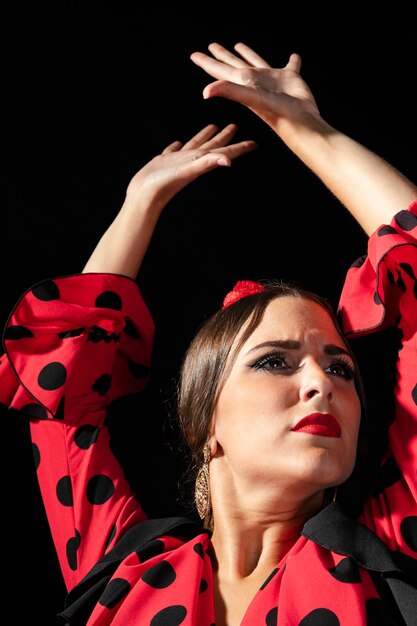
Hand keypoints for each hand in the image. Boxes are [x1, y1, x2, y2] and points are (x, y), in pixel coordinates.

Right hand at [126, 123, 256, 207]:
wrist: (143, 197)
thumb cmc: (164, 185)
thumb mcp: (187, 171)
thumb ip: (206, 163)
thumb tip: (228, 160)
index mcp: (201, 162)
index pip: (225, 153)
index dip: (241, 148)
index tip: (255, 143)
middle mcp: (193, 161)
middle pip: (214, 146)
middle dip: (226, 137)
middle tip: (236, 125)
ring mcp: (179, 162)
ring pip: (196, 145)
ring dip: (205, 136)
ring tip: (213, 126)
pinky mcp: (164, 162)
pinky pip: (174, 151)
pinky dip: (177, 145)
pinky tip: (178, 142)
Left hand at [190, 43, 319, 133]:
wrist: (299, 120)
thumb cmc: (275, 111)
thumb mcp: (249, 97)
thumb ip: (228, 91)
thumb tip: (205, 92)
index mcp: (243, 82)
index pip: (219, 70)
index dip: (206, 62)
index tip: (194, 55)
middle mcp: (255, 80)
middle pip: (233, 64)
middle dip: (222, 55)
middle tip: (212, 46)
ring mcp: (272, 79)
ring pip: (256, 61)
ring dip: (247, 54)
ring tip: (239, 45)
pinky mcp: (290, 78)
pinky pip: (290, 65)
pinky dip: (293, 60)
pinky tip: (294, 56)